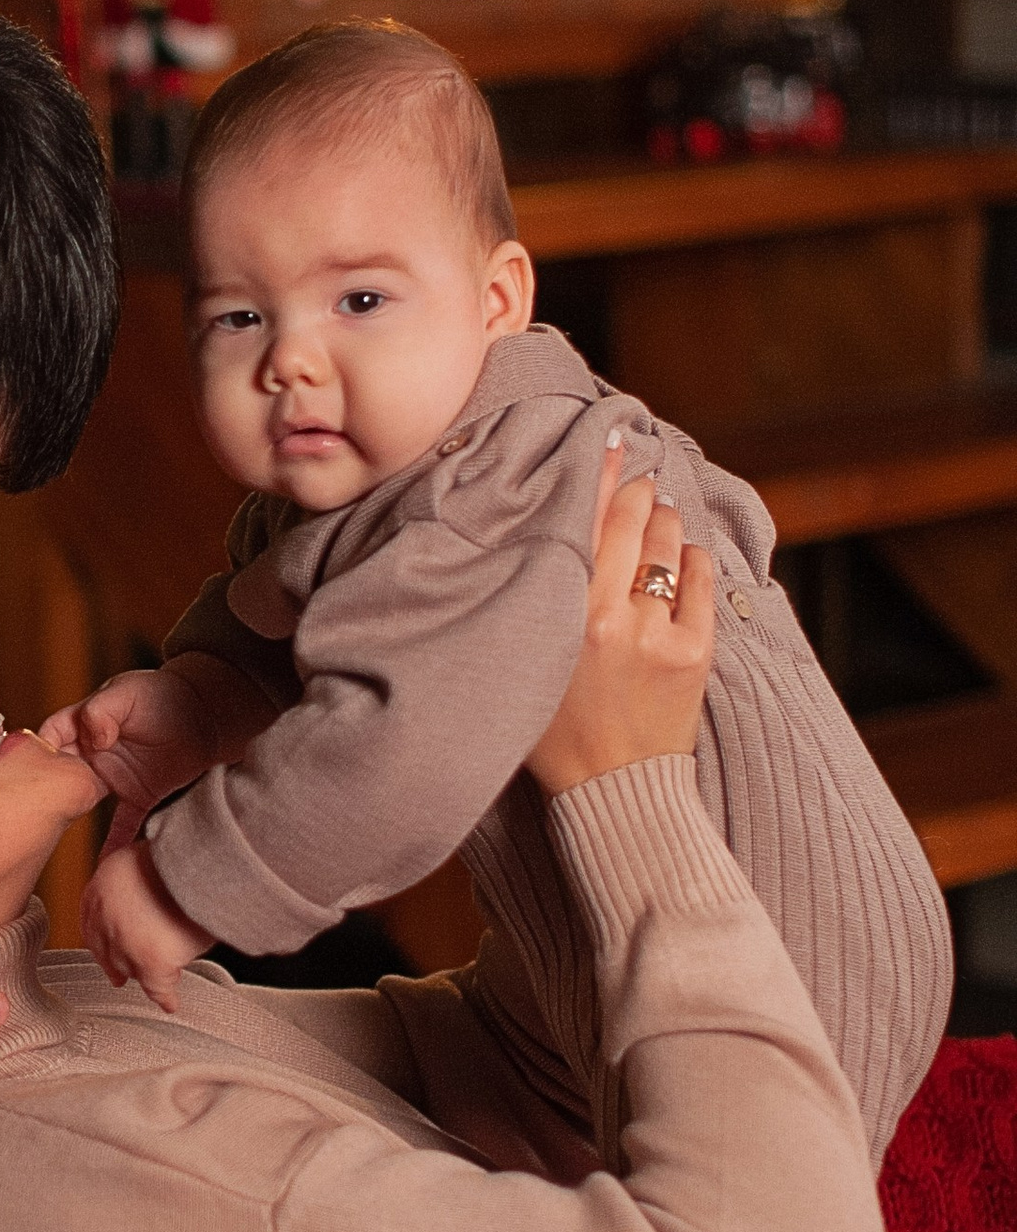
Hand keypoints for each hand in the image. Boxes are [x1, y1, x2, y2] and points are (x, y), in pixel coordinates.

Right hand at [40, 659, 271, 822]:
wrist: (209, 712)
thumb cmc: (165, 693)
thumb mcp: (128, 693)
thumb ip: (102, 712)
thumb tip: (91, 740)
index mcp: (85, 723)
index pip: (50, 737)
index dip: (38, 751)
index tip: (30, 770)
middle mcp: (93, 752)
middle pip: (61, 774)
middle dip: (47, 792)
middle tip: (38, 813)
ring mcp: (114, 776)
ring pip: (83, 802)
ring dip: (71, 819)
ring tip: (53, 841)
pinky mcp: (139, 795)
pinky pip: (122, 824)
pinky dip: (114, 844)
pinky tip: (105, 866)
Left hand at [80, 843, 214, 1005]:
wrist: (206, 857)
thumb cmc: (187, 851)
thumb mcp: (147, 856)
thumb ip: (135, 878)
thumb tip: (144, 892)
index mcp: (103, 882)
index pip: (91, 920)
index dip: (100, 939)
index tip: (104, 951)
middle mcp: (107, 913)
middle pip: (108, 948)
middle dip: (116, 963)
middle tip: (120, 977)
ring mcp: (127, 940)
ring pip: (131, 967)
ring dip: (145, 973)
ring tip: (159, 977)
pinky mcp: (152, 960)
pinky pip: (158, 987)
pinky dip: (167, 996)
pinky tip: (171, 1003)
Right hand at [526, 455, 714, 797]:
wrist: (611, 789)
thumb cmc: (556, 727)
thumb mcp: (531, 657)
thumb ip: (538, 598)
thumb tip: (551, 531)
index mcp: (566, 618)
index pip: (588, 524)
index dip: (602, 476)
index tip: (611, 442)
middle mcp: (613, 619)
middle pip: (634, 524)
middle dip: (639, 494)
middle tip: (638, 481)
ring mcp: (660, 634)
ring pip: (670, 546)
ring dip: (666, 524)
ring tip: (657, 520)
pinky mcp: (695, 651)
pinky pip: (701, 579)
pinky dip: (693, 560)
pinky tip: (682, 560)